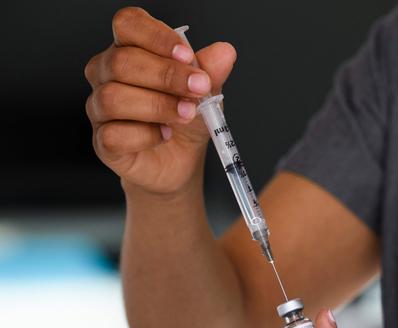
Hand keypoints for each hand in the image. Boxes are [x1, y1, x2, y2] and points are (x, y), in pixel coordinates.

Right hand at [84, 7, 235, 196]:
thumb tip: (224, 53)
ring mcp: (99, 107)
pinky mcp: (102, 141)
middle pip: (122, 61)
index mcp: (130, 49)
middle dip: (167, 75)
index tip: (187, 56)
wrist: (181, 160)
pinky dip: (146, 135)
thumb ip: (211, 70)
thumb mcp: (205, 92)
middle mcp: (107, 73)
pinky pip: (114, 133)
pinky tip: (165, 135)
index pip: (128, 24)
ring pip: (114, 97)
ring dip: (158, 106)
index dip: (157, 37)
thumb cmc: (186, 119)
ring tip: (186, 114)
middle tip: (198, 89)